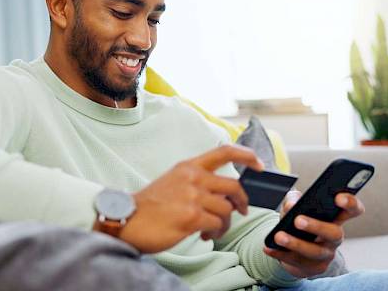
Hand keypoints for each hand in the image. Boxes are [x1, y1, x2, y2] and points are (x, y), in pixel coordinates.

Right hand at [109, 145, 263, 252]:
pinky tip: (204, 236)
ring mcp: (192, 196)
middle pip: (234, 186)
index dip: (247, 155)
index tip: (260, 163)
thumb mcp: (173, 181)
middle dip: (242, 201)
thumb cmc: (150, 205)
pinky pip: (218, 225)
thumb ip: (197, 181)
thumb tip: (223, 195)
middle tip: (241, 211)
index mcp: (188, 166)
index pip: (224, 152)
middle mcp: (192, 177)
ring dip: (225, 224)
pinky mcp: (191, 216)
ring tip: (213, 230)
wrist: (127, 219)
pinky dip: (216, 233)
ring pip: (227, 209)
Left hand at [263, 192, 364, 277]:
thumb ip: (294, 200)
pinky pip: (296, 262)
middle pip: (335, 233)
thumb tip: (292, 205)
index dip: (350, 203)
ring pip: (314, 252)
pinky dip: (280, 254)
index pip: (353, 210)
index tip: (338, 197)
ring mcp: (326, 254)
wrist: (294, 250)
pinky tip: (269, 248)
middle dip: (317, 226)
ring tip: (278, 236)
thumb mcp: (296, 207)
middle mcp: (335, 237)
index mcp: (335, 218)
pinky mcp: (313, 268)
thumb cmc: (298, 221)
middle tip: (298, 220)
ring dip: (295, 244)